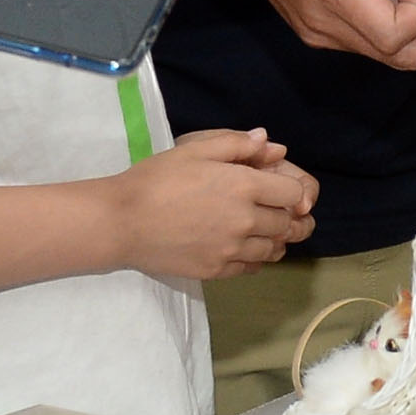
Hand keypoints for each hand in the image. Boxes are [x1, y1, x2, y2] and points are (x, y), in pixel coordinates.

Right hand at [96, 129, 317, 279]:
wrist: (122, 221)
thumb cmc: (156, 179)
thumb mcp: (194, 150)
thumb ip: (237, 145)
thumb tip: (272, 144)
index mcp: (243, 186)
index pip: (293, 193)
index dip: (292, 190)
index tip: (282, 190)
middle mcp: (245, 220)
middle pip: (287, 223)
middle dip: (290, 217)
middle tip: (283, 213)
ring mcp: (232, 249)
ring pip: (274, 249)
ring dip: (277, 240)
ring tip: (268, 232)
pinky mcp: (217, 270)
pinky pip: (251, 268)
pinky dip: (256, 259)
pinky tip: (246, 249)